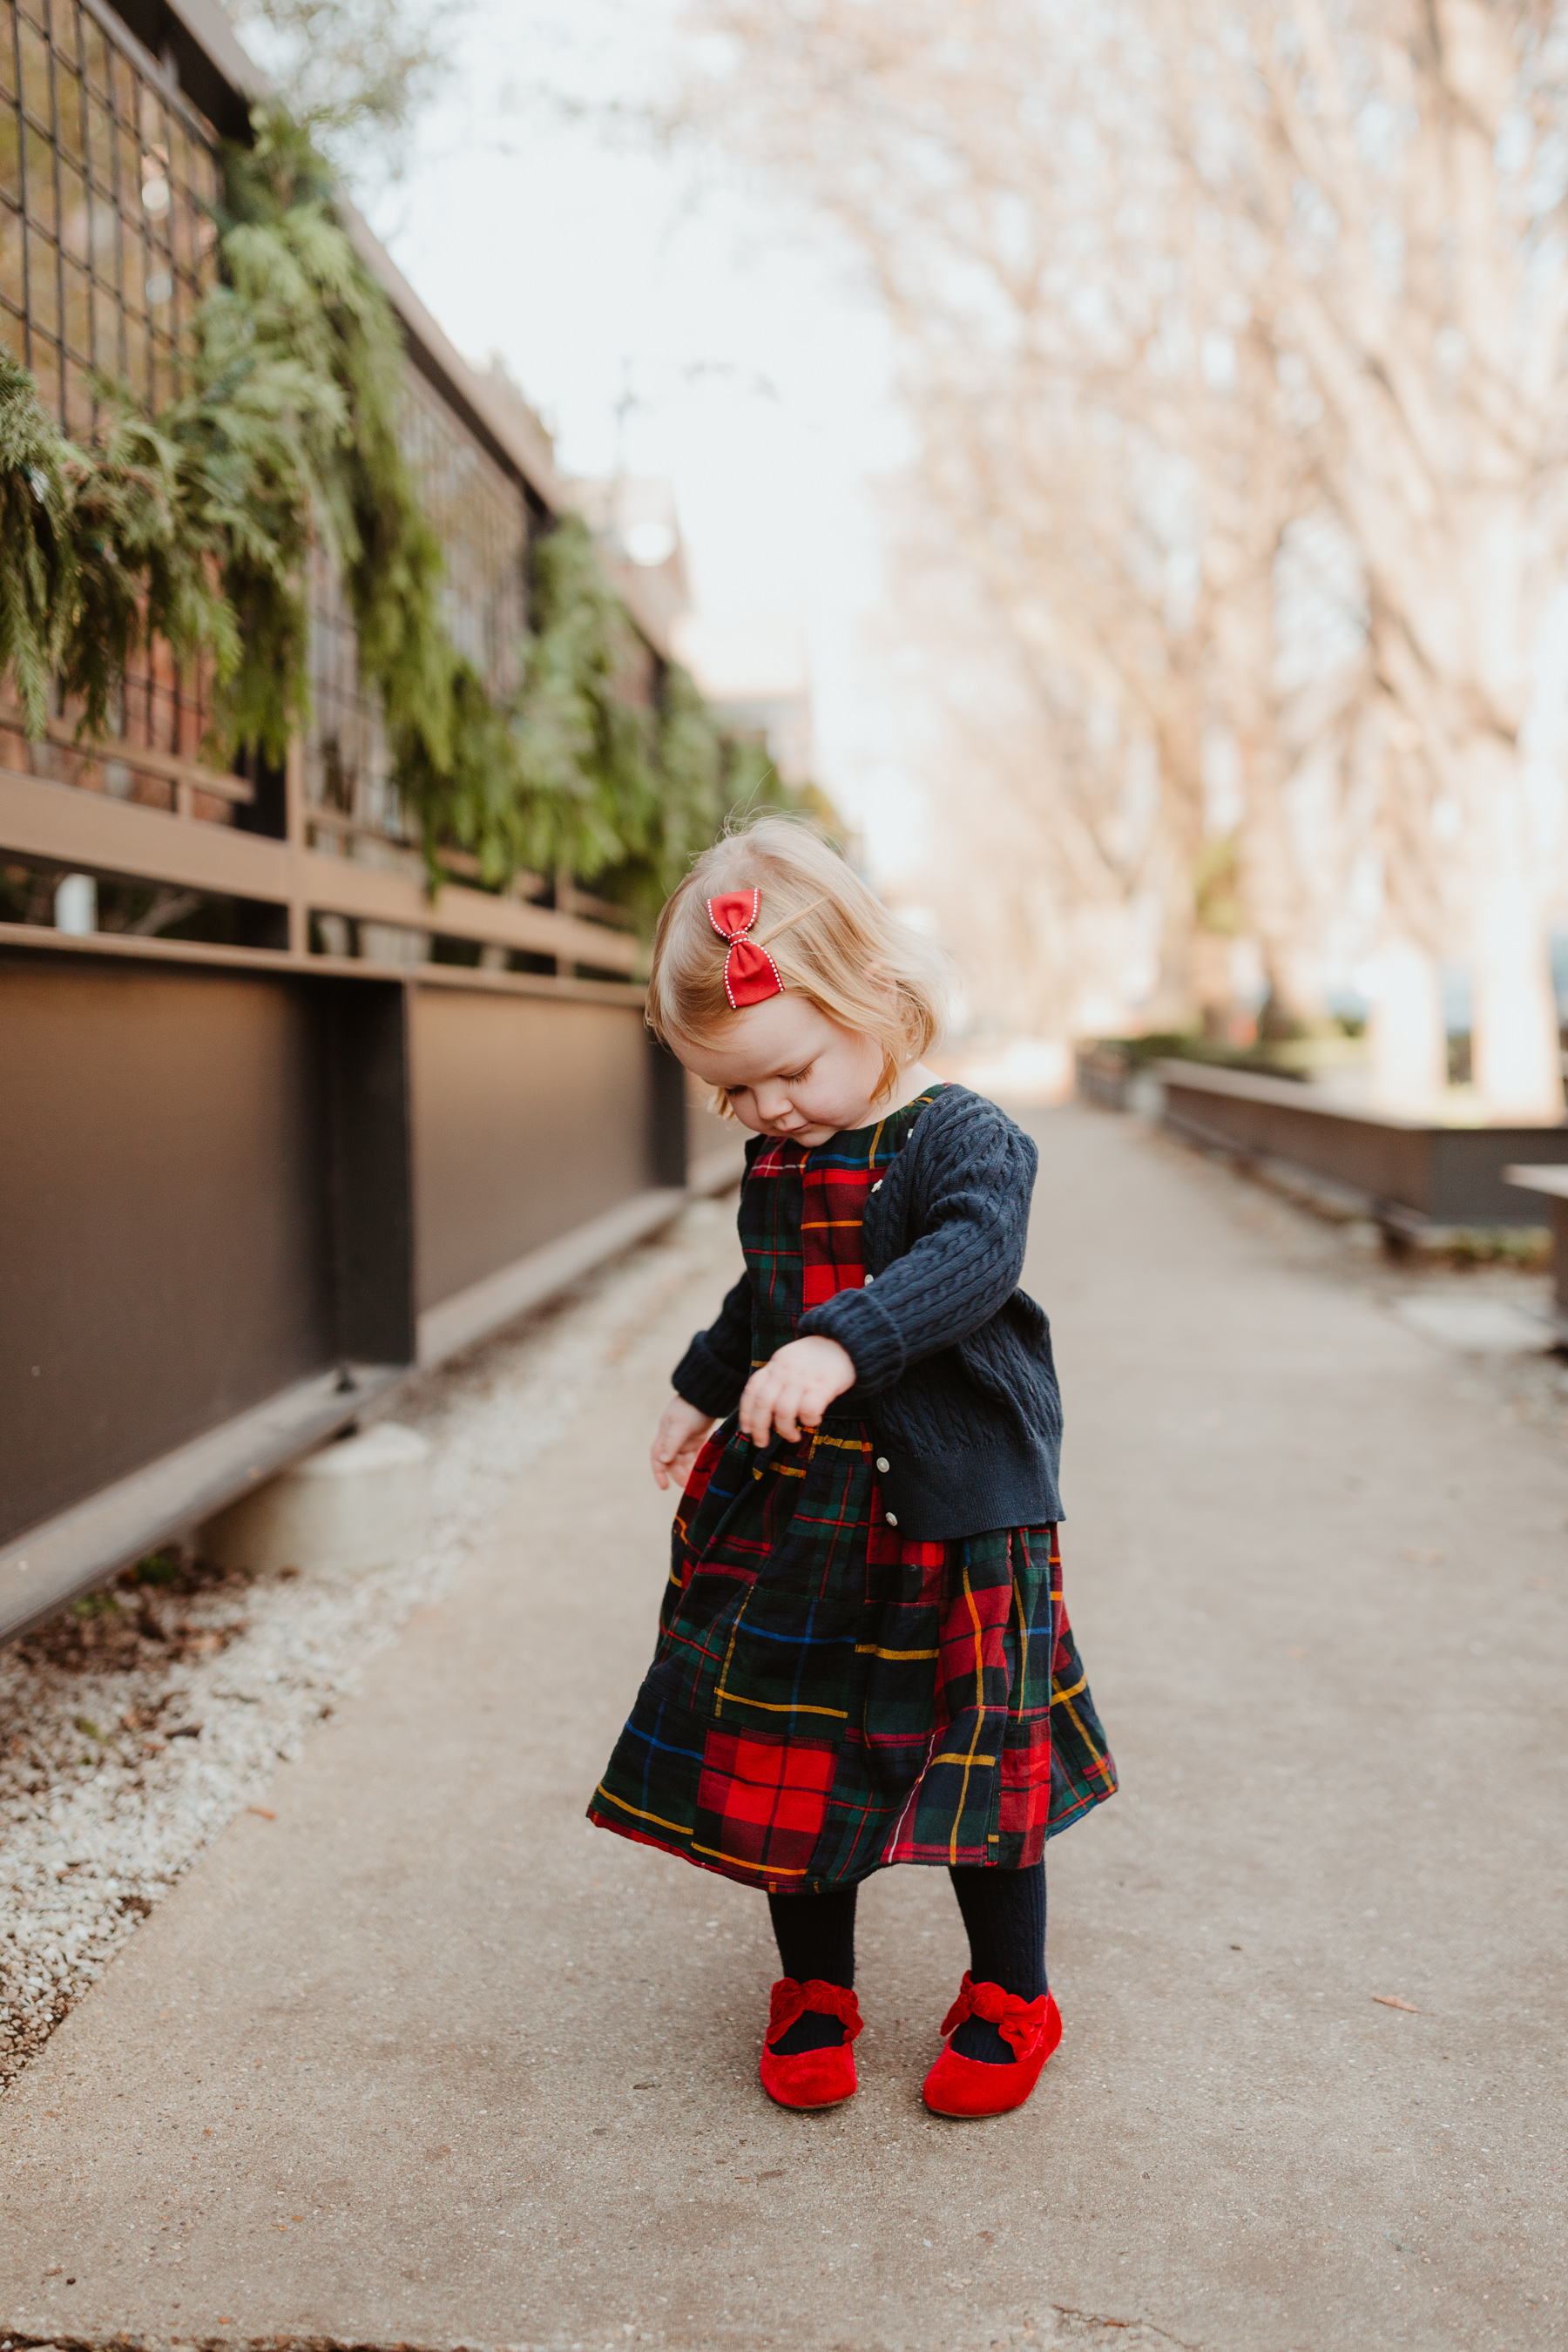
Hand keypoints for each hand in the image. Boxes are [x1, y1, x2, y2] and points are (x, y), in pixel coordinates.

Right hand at [651, 1395, 715, 1491]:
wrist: (706, 1395)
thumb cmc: (690, 1408)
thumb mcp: (680, 1426)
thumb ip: (672, 1443)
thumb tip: (663, 1460)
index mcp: (664, 1437)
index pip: (658, 1458)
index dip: (659, 1473)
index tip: (664, 1487)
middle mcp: (673, 1441)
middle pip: (673, 1463)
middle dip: (680, 1475)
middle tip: (688, 1487)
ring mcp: (685, 1440)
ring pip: (685, 1462)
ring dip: (690, 1472)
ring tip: (698, 1482)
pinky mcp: (697, 1439)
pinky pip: (696, 1456)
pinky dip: (699, 1464)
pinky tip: (706, 1472)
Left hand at [739, 1335, 856, 1446]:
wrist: (847, 1340)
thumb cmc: (818, 1357)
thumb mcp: (790, 1360)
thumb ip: (776, 1378)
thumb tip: (764, 1410)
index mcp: (775, 1365)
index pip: (752, 1390)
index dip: (746, 1413)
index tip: (746, 1430)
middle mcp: (785, 1371)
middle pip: (764, 1403)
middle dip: (759, 1428)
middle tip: (762, 1443)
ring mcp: (804, 1378)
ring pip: (784, 1410)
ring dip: (785, 1430)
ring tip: (793, 1436)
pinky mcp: (824, 1385)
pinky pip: (809, 1409)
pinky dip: (808, 1421)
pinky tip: (813, 1422)